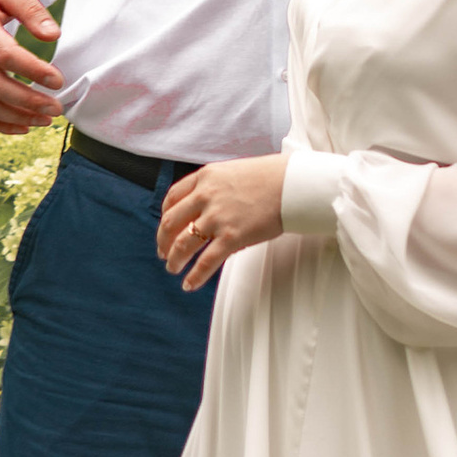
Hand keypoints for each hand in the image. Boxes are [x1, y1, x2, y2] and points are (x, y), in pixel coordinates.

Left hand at [157, 153, 286, 291]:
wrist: (294, 184)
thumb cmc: (271, 177)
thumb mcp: (233, 172)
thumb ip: (215, 187)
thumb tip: (206, 208)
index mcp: (205, 177)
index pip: (172, 198)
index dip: (165, 216)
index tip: (166, 228)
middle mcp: (206, 196)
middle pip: (171, 223)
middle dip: (163, 241)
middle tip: (163, 252)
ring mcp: (218, 218)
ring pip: (183, 244)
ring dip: (174, 259)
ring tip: (172, 268)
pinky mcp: (232, 237)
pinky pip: (206, 262)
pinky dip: (194, 276)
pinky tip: (189, 284)